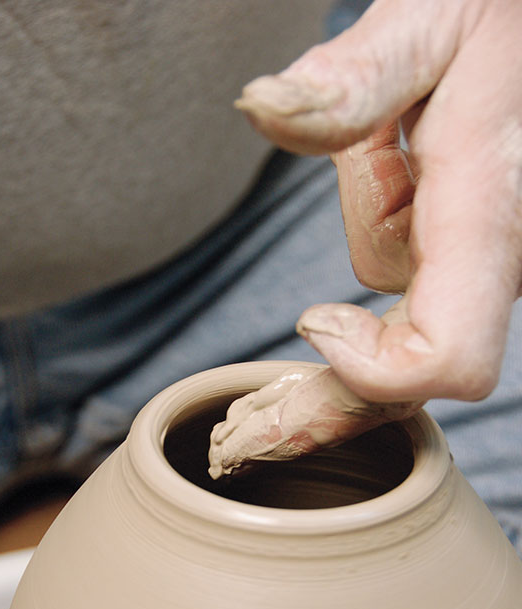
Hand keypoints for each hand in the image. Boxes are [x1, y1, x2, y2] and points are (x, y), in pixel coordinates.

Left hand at [236, 0, 521, 402]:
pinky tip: (370, 215)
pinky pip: (419, 309)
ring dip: (362, 284)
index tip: (312, 323)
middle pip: (414, 376)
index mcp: (488, 209)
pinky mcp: (474, 263)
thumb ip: (352, 79)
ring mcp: (491, 267)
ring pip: (408, 330)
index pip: (447, 354)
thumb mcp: (429, 19)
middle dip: (331, 398)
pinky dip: (375, 299)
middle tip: (247, 431)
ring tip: (383, 158)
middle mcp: (499, 258)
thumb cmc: (498, 12)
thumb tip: (259, 107)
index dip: (376, 370)